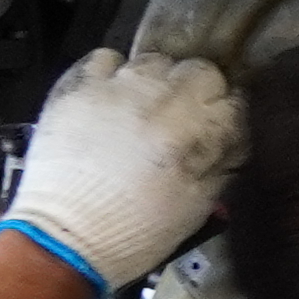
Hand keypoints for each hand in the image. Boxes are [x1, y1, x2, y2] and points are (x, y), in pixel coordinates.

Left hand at [0, 47, 240, 289]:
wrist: (63, 239)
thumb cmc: (133, 232)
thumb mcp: (198, 207)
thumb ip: (221, 164)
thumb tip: (232, 140)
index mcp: (196, 132)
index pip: (234, 100)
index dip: (226, 117)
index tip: (218, 130)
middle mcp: (160, 99)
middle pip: (199, 70)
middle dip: (197, 92)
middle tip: (180, 121)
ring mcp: (117, 87)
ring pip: (155, 61)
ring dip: (155, 83)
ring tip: (141, 112)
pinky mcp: (80, 86)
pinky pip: (106, 59)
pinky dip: (111, 74)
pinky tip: (109, 99)